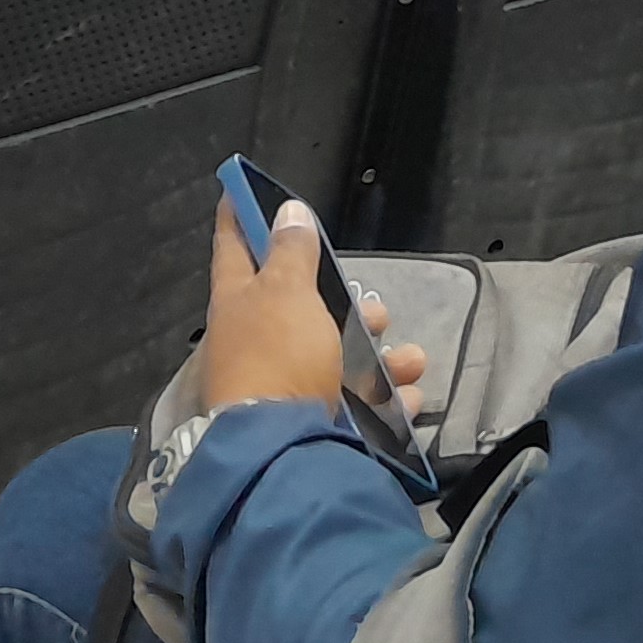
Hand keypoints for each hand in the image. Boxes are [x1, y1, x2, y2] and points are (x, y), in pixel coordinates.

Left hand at [201, 200, 424, 411]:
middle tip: (373, 304)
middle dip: (345, 303)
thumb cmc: (279, 355)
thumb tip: (286, 212)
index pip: (233, 247)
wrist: (282, 452)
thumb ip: (291, 252)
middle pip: (300, 307)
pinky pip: (356, 403)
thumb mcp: (288, 291)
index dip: (238, 217)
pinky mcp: (312, 423)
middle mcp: (255, 341)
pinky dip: (385, 400)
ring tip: (409, 360)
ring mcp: (283, 385)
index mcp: (237, 302)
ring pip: (338, 356)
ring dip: (379, 356)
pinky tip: (409, 398)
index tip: (238, 190)